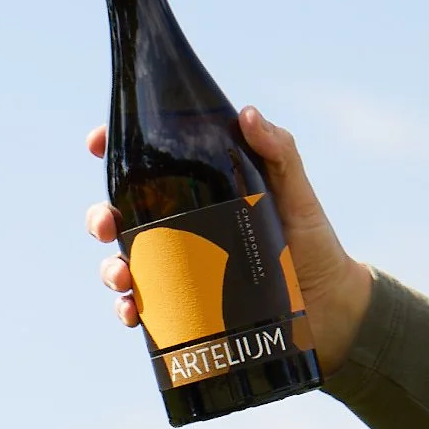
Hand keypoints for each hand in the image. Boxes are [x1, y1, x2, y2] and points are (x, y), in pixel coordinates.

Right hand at [84, 108, 373, 369]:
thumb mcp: (295, 191)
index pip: (147, 165)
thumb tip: (247, 114)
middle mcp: (181, 230)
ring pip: (123, 264)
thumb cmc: (312, 243)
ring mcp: (178, 271)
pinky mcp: (184, 309)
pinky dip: (128, 312)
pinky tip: (133, 313)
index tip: (97, 142)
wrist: (331, 308)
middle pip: (120, 215)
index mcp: (198, 192)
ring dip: (109, 269)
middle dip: (100, 217)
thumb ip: (278, 151)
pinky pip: (143, 310)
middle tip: (106, 223)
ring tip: (123, 277)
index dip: (115, 149)